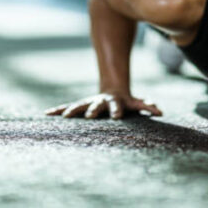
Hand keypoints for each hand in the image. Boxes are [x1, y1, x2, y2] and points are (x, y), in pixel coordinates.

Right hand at [44, 92, 162, 119]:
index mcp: (114, 102)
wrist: (112, 90)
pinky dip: (58, 110)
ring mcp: (89, 102)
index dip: (117, 111)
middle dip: (92, 110)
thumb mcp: (137, 102)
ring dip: (71, 111)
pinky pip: (68, 107)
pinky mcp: (80, 105)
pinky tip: (46, 115)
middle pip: (96, 105)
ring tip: (64, 116)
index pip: (117, 107)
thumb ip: (147, 106)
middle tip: (89, 116)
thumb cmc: (126, 101)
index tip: (117, 118)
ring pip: (79, 106)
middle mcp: (99, 101)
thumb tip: (160, 111)